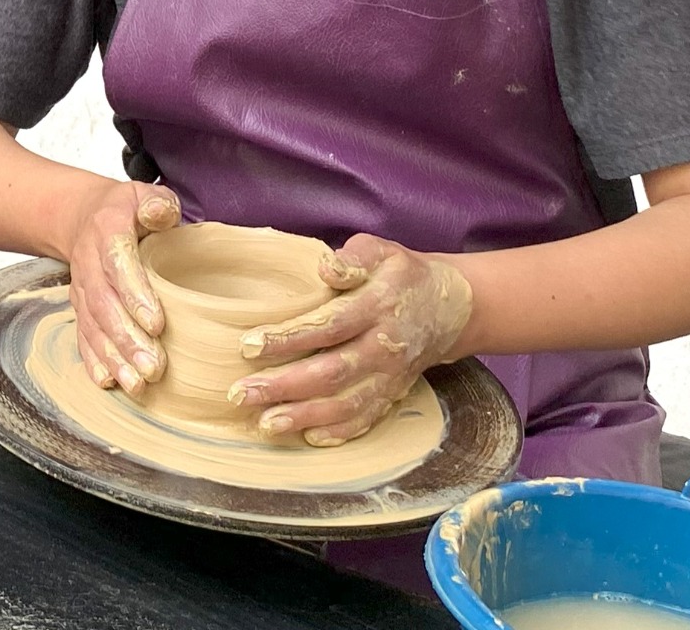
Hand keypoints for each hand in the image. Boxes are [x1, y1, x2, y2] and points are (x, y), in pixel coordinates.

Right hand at [61, 178, 180, 395]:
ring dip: (113, 357)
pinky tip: (107, 382)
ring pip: (93, 326)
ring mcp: (81, 288)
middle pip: (105, 305)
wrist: (81, 217)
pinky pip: (82, 335)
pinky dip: (93, 360)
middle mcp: (89, 263)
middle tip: (153, 368)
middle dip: (127, 339)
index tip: (157, 323)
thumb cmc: (125, 211)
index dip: (135, 294)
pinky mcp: (79, 308)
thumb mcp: (143, 195)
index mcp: (108, 231)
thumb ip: (157, 204)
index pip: (120, 264)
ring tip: (136, 384)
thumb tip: (161, 215)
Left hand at [231, 233, 473, 445]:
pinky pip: (367, 419)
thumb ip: (354, 257)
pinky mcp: (393, 395)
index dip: (290, 338)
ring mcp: (390, 377)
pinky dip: (340, 432)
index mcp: (377, 306)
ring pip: (346, 403)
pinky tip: (309, 438)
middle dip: (284, 386)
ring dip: (305, 416)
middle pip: (332, 372)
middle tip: (240, 394)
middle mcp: (384, 347)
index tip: (250, 345)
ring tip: (265, 423)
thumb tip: (326, 267)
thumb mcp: (382, 252)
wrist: (448, 308)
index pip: (329, 326)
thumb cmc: (401, 275)